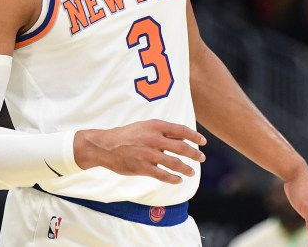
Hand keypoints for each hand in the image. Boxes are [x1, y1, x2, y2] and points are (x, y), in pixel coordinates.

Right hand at [74, 119, 206, 183]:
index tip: (203, 142)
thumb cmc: (126, 136)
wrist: (105, 146)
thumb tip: (183, 139)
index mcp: (154, 126)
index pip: (181, 130)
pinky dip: (173, 178)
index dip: (194, 136)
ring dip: (186, 169)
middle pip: (181, 147)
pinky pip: (163, 175)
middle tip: (202, 158)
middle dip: (194, 154)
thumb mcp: (144, 127)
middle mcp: (153, 138)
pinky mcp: (142, 167)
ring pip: (174, 163)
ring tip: (191, 172)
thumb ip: (162, 132)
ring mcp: (148, 154)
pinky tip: (178, 180)